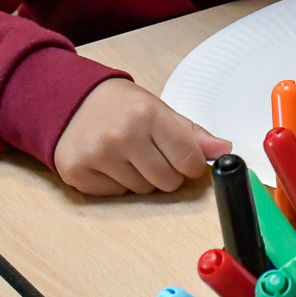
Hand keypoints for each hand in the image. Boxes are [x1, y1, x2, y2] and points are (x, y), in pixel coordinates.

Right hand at [53, 79, 230, 195]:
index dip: (193, 165)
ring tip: (130, 156)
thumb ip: (192, 132)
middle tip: (154, 155)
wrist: (71, 101)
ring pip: (142, 191)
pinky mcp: (77, 173)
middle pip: (167, 181)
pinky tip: (110, 163)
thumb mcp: (159, 109)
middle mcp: (122, 136)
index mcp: (148, 115)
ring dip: (143, 179)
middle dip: (168, 174)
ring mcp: (97, 156)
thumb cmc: (122, 106)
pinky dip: (118, 184)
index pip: (188, 158)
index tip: (188, 161)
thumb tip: (224, 150)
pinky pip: (116, 195)